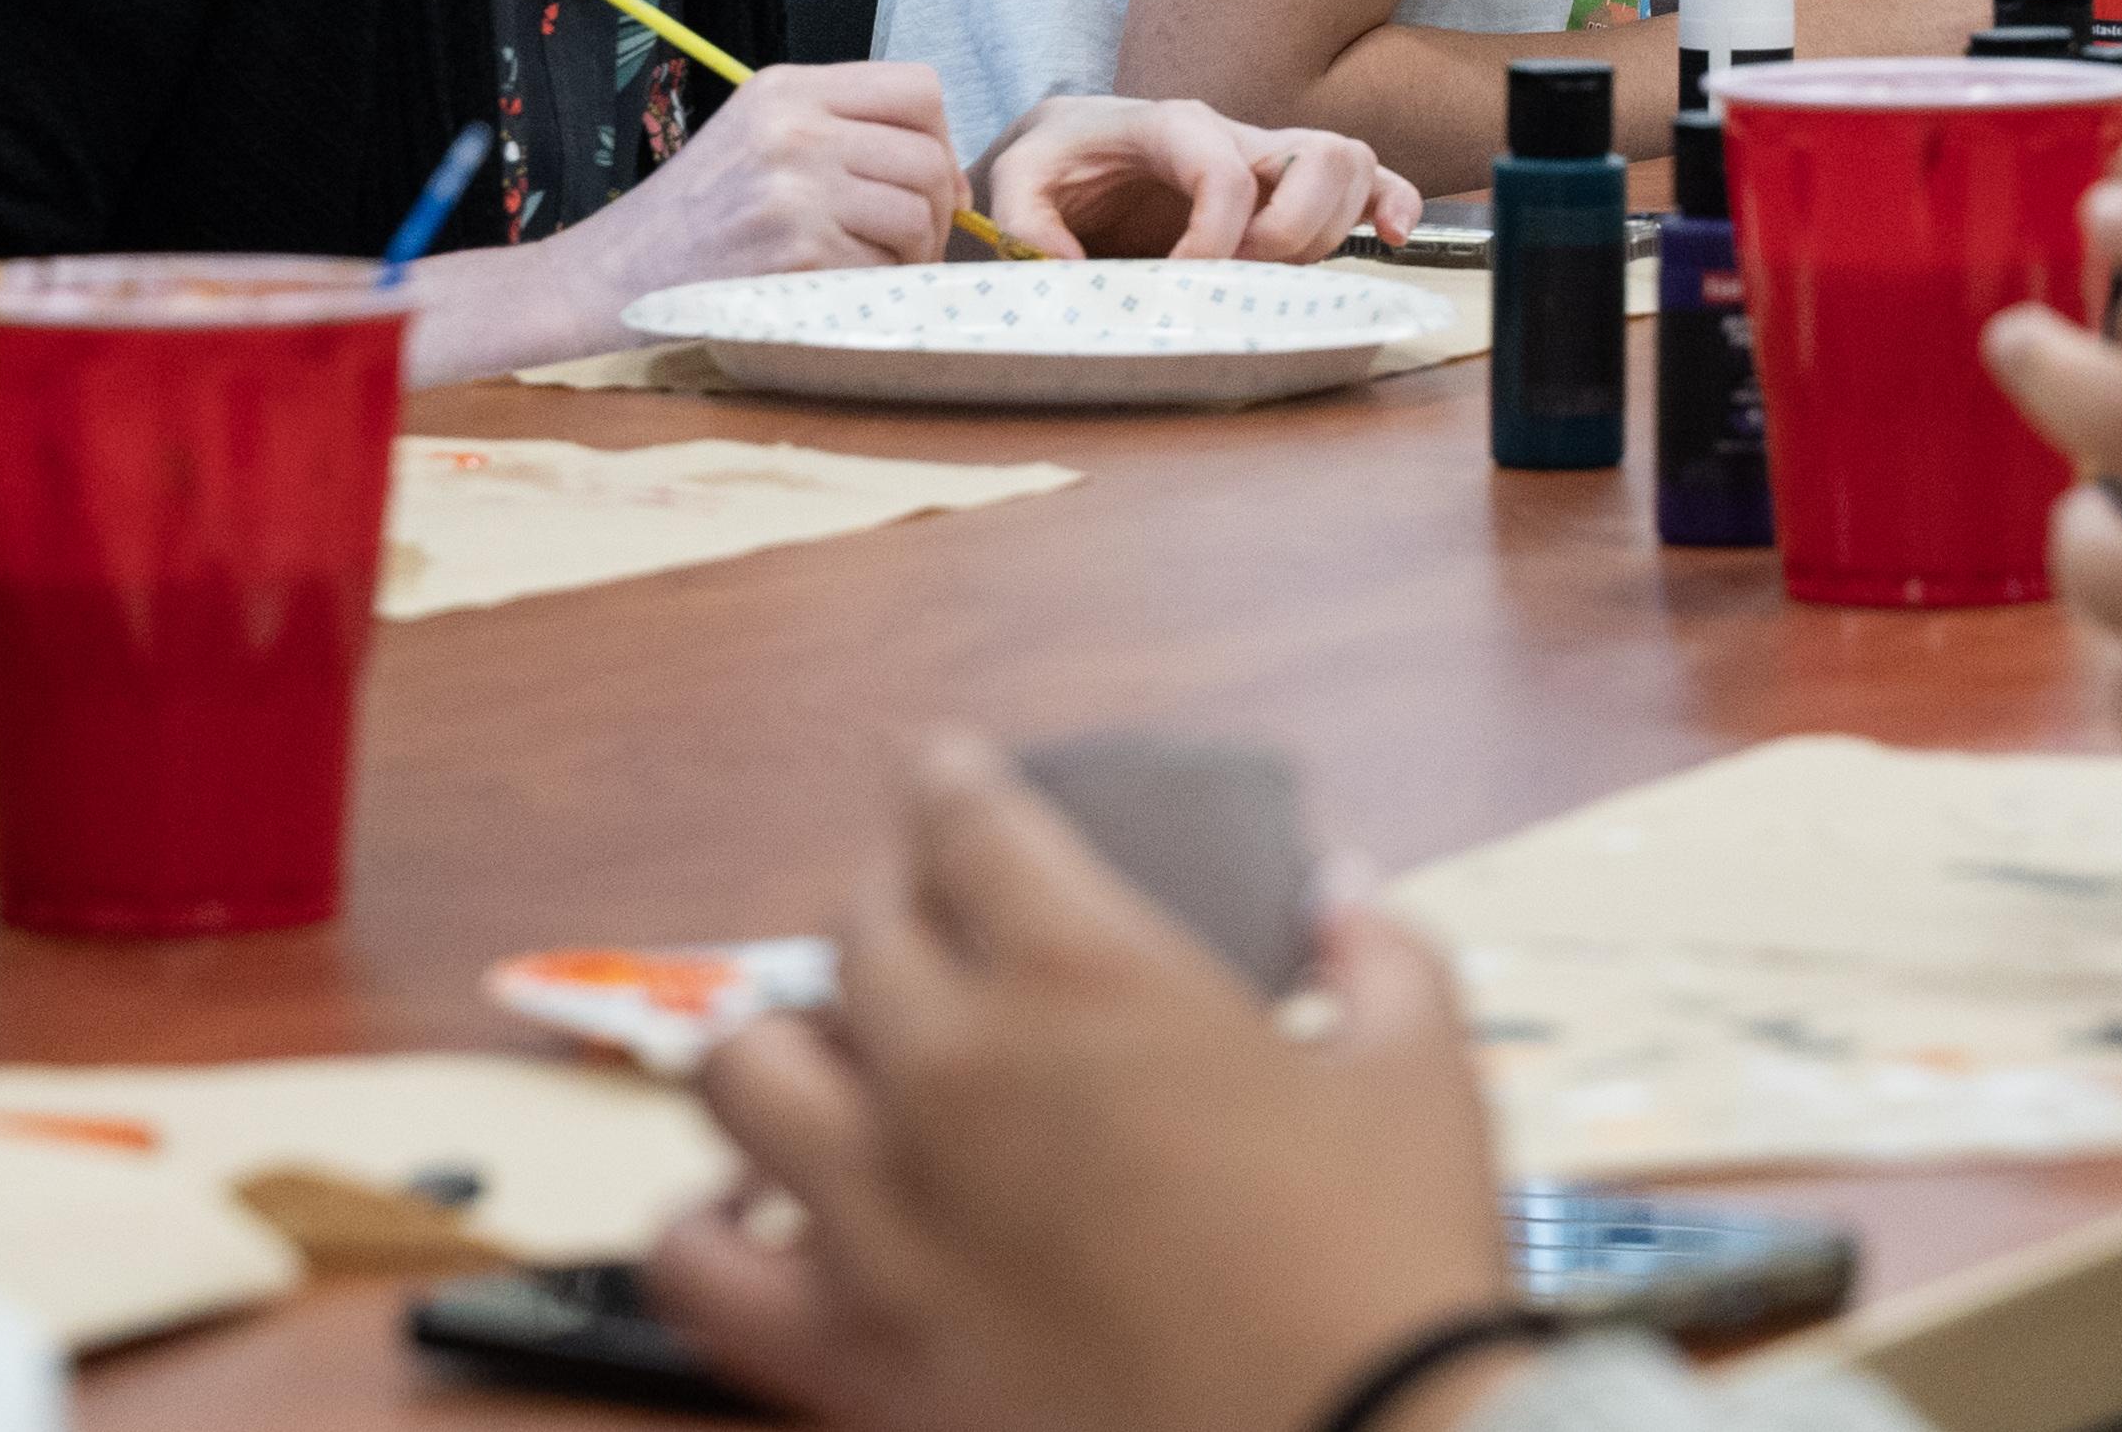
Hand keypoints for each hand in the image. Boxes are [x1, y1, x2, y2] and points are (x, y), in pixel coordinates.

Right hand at [554, 59, 974, 316]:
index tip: (933, 183)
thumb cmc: (693, 215)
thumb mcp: (755, 135)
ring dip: (913, 255)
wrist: (611, 275)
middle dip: (937, 211)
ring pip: (916, 215)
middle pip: (926, 157)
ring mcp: (794, 189)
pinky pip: (882, 267)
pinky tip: (840, 290)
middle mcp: (793, 128)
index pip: (918, 88)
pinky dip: (875, 287)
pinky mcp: (794, 251)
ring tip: (878, 269)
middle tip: (914, 245)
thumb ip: (835, 129)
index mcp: (787, 88)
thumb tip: (938, 165)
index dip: (942, 138)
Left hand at [654, 728, 1516, 1431]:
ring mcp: (881, 1214)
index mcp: (1088, 976)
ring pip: (745, 1069)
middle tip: (921, 913)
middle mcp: (955, 1071)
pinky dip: (706, 1230)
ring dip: (787, 1043)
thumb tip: (1341, 895)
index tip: (943, 771)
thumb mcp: (1422, 1075)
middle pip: (856, 930)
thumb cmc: (1384, 1273)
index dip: (948, 780)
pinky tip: (749, 1216)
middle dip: (889, 900)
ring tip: (832, 1054)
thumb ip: (1377, 957)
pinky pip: (699, 1267)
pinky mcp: (849, 1350)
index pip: (967, 822)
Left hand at [993, 97, 1424, 261]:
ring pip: (1350, 166)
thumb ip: (1028, 222)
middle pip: (1317, 158)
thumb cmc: (1056, 161)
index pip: (1226, 173)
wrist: (1073, 146)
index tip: (1179, 278)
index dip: (1216, 238)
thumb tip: (1070, 270)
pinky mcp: (1288, 183)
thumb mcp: (1017, 181)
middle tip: (1235, 273)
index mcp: (1171, 124)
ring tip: (1270, 270)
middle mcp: (1234, 132)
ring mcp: (1270, 154)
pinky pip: (1370, 179)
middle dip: (1289, 232)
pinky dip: (1394, 204)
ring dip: (1327, 230)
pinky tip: (1392, 238)